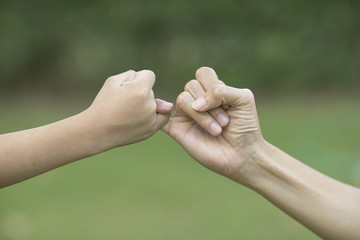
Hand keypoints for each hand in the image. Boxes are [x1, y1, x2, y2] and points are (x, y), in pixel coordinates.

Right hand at [85, 70, 172, 150]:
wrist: (97, 131)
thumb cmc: (103, 104)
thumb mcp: (112, 81)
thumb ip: (132, 75)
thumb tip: (149, 81)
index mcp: (140, 90)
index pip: (150, 75)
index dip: (138, 78)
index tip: (128, 86)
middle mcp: (149, 105)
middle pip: (151, 92)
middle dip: (141, 93)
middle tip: (124, 103)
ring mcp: (151, 119)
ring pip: (157, 104)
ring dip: (148, 104)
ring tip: (130, 111)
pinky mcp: (151, 130)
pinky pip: (162, 118)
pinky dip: (156, 115)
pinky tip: (146, 115)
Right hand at [162, 67, 262, 183]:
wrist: (243, 155)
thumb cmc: (246, 127)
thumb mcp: (244, 99)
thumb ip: (222, 90)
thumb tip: (196, 103)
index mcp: (212, 90)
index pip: (203, 73)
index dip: (213, 85)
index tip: (228, 104)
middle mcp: (197, 100)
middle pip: (192, 85)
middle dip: (211, 104)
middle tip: (225, 122)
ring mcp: (186, 115)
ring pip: (182, 99)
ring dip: (202, 115)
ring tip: (216, 131)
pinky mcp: (177, 130)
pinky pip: (161, 119)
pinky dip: (161, 115)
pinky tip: (179, 123)